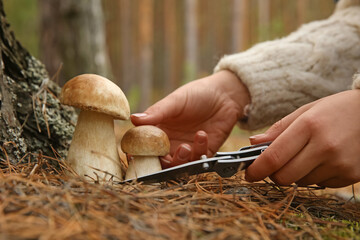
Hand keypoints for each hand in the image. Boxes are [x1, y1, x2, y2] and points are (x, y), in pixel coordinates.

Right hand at [131, 70, 249, 167]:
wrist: (225, 95)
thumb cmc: (197, 94)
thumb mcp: (175, 101)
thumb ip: (157, 112)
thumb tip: (133, 119)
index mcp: (159, 128)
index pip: (143, 145)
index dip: (138, 153)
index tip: (135, 157)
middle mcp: (171, 141)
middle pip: (159, 161)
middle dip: (161, 162)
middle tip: (166, 156)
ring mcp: (187, 147)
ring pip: (178, 165)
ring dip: (180, 159)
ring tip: (187, 146)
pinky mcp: (204, 151)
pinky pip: (197, 160)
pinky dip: (199, 150)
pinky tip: (202, 135)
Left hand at [246, 90, 359, 187]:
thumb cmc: (335, 110)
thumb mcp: (305, 111)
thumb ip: (278, 129)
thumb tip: (252, 143)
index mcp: (309, 126)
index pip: (274, 156)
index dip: (256, 169)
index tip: (248, 174)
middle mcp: (325, 147)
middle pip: (285, 176)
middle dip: (273, 174)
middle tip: (274, 165)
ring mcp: (340, 163)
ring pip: (301, 182)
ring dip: (295, 174)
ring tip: (306, 155)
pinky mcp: (352, 175)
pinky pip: (320, 184)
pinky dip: (314, 176)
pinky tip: (323, 160)